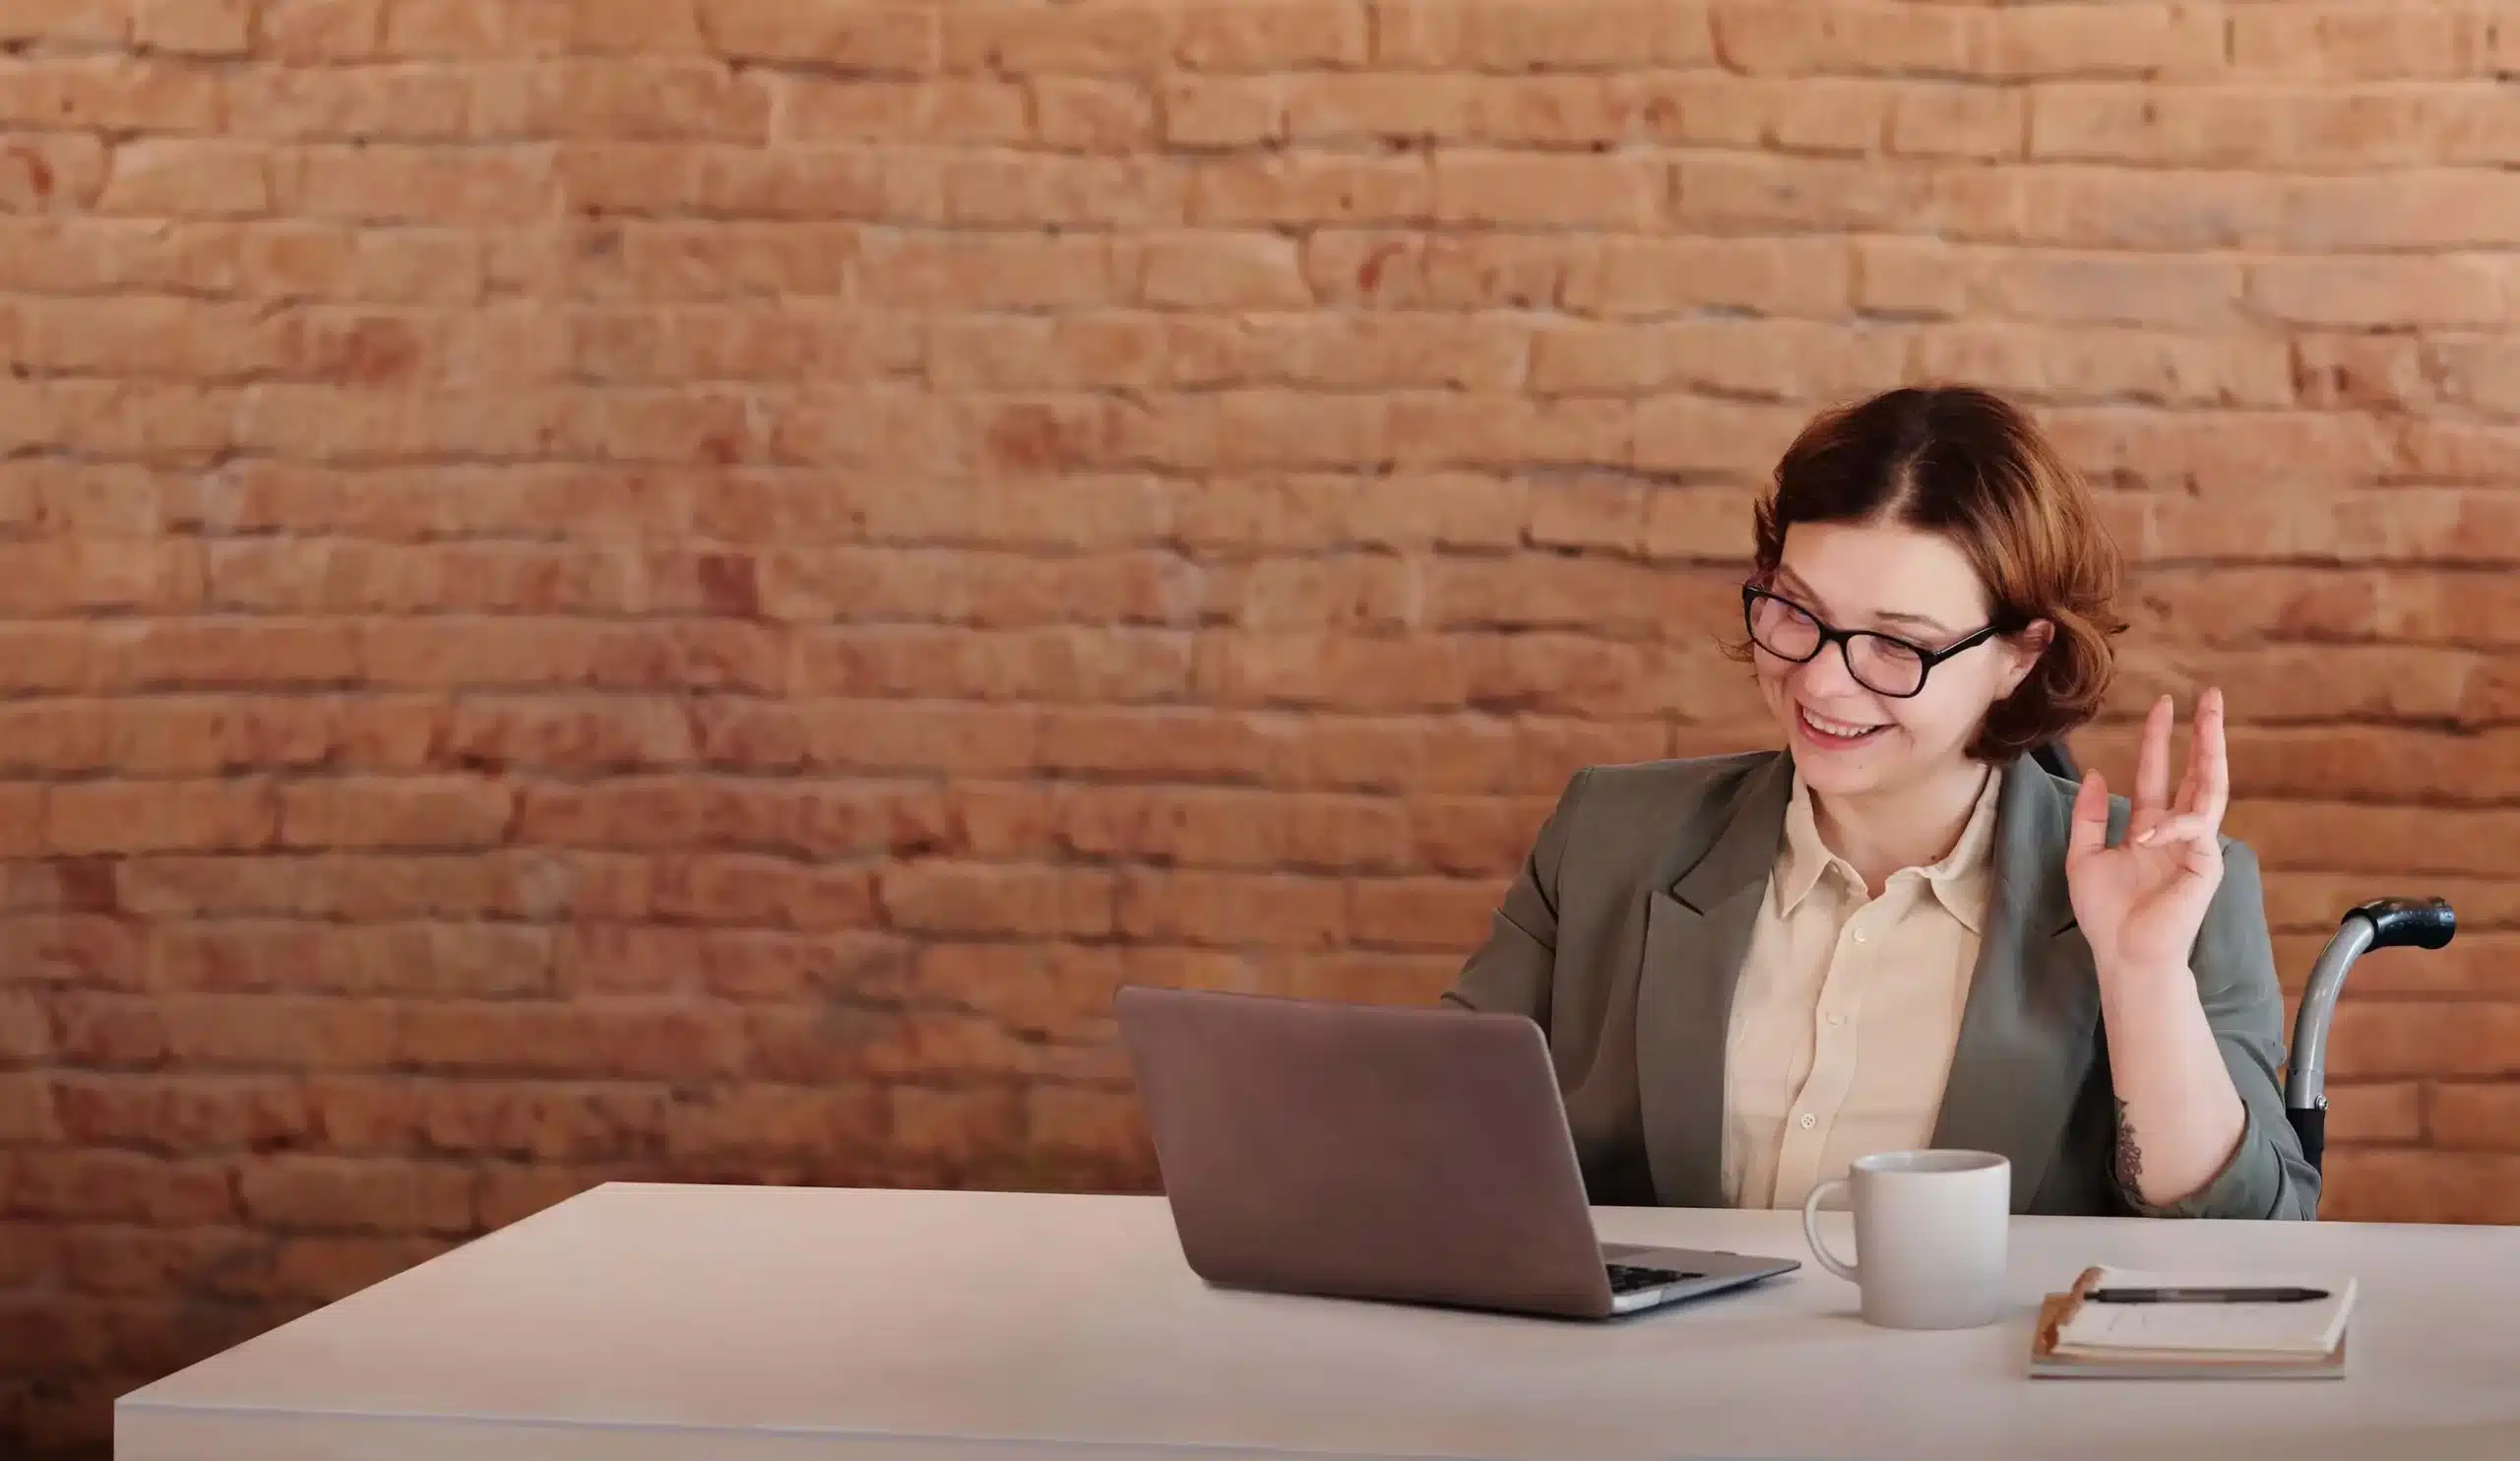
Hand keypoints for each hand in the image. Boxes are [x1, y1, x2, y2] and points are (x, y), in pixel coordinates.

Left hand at [2065, 688, 2227, 979]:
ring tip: (2208, 717)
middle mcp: (2177, 833)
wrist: (2123, 954)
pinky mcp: (2205, 866)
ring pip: (2211, 789)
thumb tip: (2097, 774)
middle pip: (2198, 773)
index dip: (2159, 740)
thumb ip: (2090, 816)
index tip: (2163, 705)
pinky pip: (2195, 831)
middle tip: (2210, 696)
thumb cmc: (2106, 914)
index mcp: (2151, 828)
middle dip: (2205, 734)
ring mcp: (2195, 847)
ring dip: (2211, 752)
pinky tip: (2147, 832)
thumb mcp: (2084, 856)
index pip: (2159, 775)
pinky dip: (2170, 825)